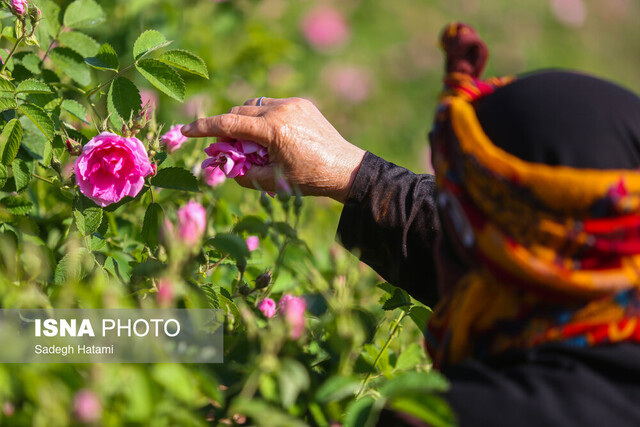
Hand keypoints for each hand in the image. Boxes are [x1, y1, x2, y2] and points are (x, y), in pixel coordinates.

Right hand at [181, 97, 365, 202]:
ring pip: (255, 106)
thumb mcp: (273, 183)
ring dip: (246, 121)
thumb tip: (224, 167)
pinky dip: (264, 118)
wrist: (345, 169)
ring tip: (253, 144)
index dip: (204, 127)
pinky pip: (273, 106)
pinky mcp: (302, 104)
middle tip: (227, 149)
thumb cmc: (310, 180)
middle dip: (228, 128)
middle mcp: (281, 110)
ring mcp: (293, 104)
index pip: (228, 123)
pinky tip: (273, 136)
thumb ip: (243, 175)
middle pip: (239, 111)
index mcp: (273, 129)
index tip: (186, 131)